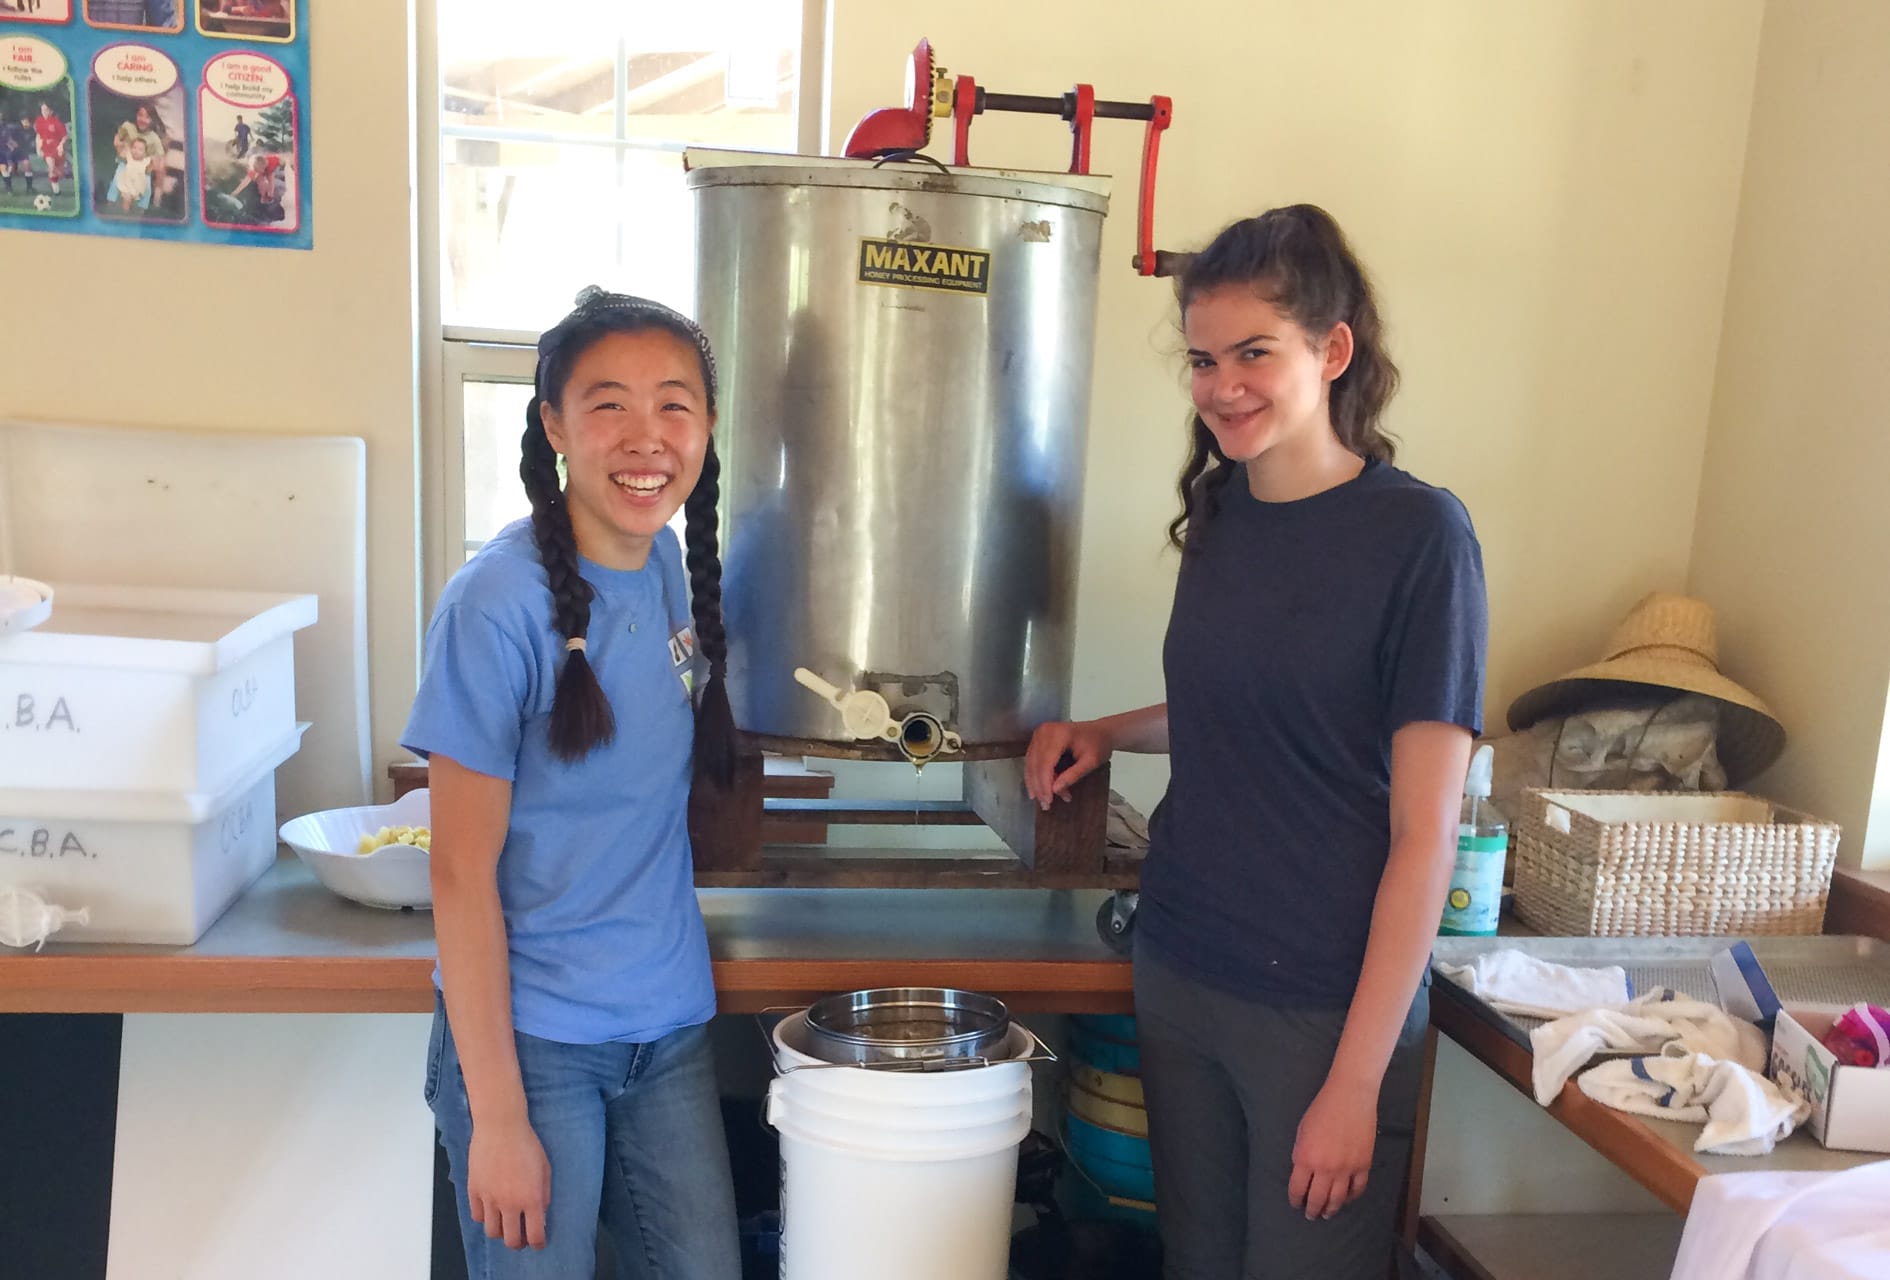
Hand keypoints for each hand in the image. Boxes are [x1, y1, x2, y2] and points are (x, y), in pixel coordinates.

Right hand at [467, 1114, 550, 1249]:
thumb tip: (541, 1213)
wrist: (500, 1126)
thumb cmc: (527, 1144)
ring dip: (501, 1232)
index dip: (538, 1243)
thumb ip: (544, 1194)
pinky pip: (477, 1217)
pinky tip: (491, 1209)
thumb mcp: (545, 1168)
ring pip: (492, 1232)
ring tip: (506, 1223)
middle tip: (522, 1237)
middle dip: (519, 1243)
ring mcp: (489, 1199)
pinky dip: (485, 1218)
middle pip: (511, 1240)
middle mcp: (509, 1203)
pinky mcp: (474, 1191)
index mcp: (531, 1198)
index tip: (538, 1242)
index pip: (535, 1235)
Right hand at [1024, 719, 1111, 809]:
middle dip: (1040, 787)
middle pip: (1036, 764)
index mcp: (1059, 734)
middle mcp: (1044, 732)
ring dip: (1035, 784)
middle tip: (1046, 805)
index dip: (1045, 784)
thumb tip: (1055, 790)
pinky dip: (1034, 776)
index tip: (1049, 801)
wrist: (1101, 731)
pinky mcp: (1038, 739)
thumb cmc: (1099, 744)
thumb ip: (1073, 775)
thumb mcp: (1091, 762)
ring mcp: (1040, 734)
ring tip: (1043, 801)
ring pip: (1031, 764)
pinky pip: (1032, 760)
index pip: (1046, 763)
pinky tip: (1037, 789)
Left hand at [1289, 1080, 1377, 1219]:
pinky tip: (1346, 1199)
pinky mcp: (1364, 1165)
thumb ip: (1301, 1153)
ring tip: (1327, 1214)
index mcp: (1305, 1158)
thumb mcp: (1302, 1131)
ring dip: (1331, 1210)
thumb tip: (1303, 1171)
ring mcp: (1346, 1169)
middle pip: (1318, 1199)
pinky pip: (1357, 1189)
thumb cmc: (1321, 1109)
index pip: (1298, 1188)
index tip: (1296, 1204)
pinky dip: (1351, 1197)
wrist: (1350, 1097)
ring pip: (1338, 1199)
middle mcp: (1325, 1168)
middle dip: (1312, 1210)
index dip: (1296, 1199)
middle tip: (1311, 1215)